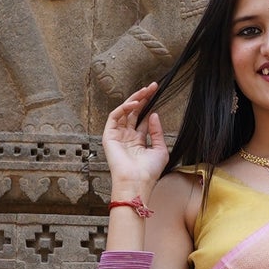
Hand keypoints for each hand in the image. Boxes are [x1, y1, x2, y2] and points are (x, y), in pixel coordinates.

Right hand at [102, 83, 168, 197]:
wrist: (137, 182)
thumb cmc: (149, 172)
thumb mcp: (160, 149)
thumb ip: (157, 131)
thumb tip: (154, 114)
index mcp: (138, 141)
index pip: (143, 118)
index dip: (149, 106)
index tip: (157, 94)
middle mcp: (127, 137)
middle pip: (134, 112)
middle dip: (143, 98)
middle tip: (152, 87)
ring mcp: (117, 135)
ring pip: (124, 111)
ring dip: (134, 99)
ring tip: (145, 91)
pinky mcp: (109, 135)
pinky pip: (114, 116)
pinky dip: (124, 108)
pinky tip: (135, 103)